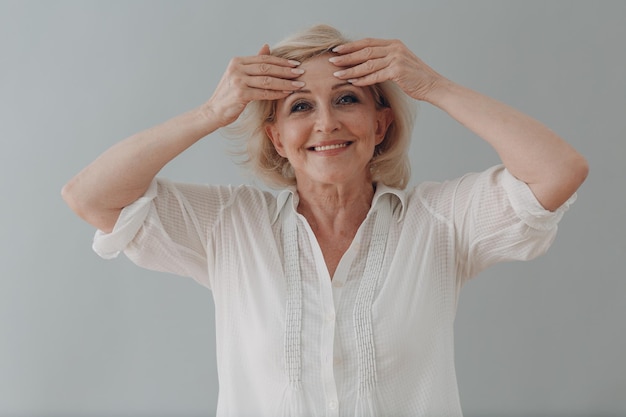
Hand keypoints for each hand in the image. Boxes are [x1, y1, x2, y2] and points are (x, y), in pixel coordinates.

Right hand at [204, 44, 304, 126]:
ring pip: (268, 80)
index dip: (281, 60)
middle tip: (301, 72)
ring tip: (298, 84)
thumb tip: (267, 46)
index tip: (295, 63)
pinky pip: (264, 92)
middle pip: (267, 67)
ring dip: (285, 82)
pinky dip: (277, 93)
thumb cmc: (229, 95)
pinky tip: (287, 93)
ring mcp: (238, 81)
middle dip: (286, 70)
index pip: (264, 59)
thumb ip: (254, 63)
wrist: (214, 111)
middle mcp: (237, 68)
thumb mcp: (240, 75)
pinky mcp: (240, 94)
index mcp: (237, 61)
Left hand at [329, 38, 444, 101]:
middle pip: (365, 51)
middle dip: (346, 56)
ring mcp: (396, 59)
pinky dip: (363, 79)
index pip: (367, 42)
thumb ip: (384, 60)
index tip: (337, 50)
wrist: (433, 86)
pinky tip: (352, 82)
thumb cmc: (415, 78)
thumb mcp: (399, 64)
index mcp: (393, 44)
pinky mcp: (398, 71)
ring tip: (337, 74)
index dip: (351, 46)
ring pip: (367, 64)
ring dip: (351, 69)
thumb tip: (364, 63)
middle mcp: (394, 49)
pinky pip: (375, 75)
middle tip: (331, 60)